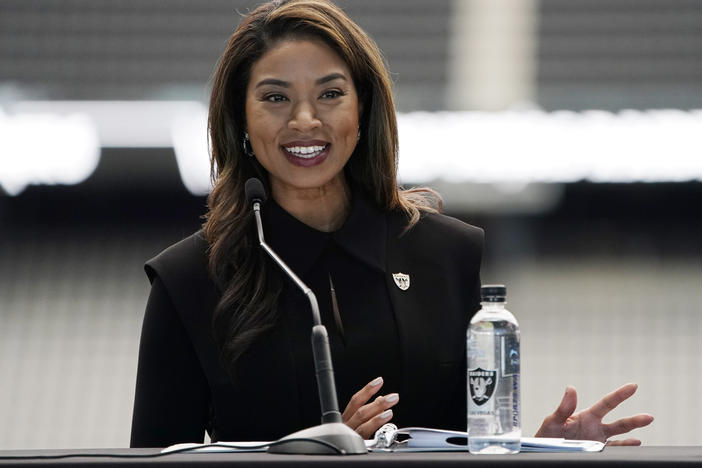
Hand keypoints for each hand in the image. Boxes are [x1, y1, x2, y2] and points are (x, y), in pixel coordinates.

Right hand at [342, 377, 398, 438]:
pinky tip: (386, 419)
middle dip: (378, 402)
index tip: (379, 381)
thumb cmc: (348, 442)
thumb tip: (380, 399)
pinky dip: (376, 424)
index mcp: (346, 420)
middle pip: (360, 411)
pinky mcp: (355, 445)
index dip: (367, 390)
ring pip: (363, 420)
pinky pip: (365, 433)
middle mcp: (346, 427)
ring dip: (378, 409)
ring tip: (391, 403)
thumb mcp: (356, 426)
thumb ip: (368, 413)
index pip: (355, 401)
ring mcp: (350, 437)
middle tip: (394, 396)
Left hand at [535, 383, 653, 444]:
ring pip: (619, 439)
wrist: (544, 452)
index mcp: (586, 417)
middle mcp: (595, 429)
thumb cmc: (546, 436)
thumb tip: (571, 389)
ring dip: (632, 436)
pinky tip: (635, 445)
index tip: (633, 386)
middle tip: (649, 417)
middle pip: (618, 423)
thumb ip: (563, 408)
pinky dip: (624, 449)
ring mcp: (597, 442)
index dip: (620, 395)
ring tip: (644, 439)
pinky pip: (613, 451)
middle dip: (634, 420)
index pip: (606, 404)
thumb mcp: (552, 422)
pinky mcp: (596, 453)